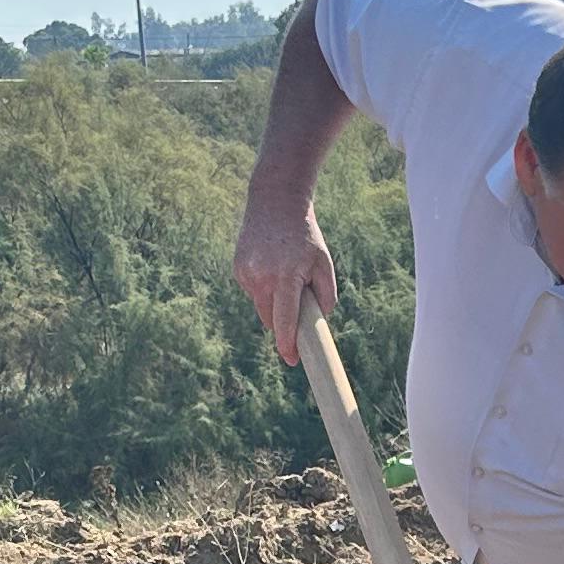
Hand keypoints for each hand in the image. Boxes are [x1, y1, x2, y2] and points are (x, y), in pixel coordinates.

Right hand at [234, 193, 337, 367]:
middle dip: (283, 322)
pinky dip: (264, 288)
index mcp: (285, 276)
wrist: (275, 203)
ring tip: (284, 273)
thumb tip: (317, 323)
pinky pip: (254, 292)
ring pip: (261, 306)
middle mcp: (261, 276)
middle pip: (271, 319)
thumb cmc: (306, 236)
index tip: (291, 360)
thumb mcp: (324, 263)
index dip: (288, 343)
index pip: (285, 319)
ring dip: (274, 302)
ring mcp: (246, 273)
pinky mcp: (237, 270)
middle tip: (297, 309)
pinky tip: (270, 266)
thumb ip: (326, 295)